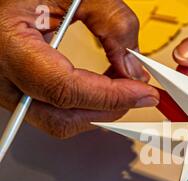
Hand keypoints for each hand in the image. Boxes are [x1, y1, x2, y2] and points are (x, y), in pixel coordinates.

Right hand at [0, 0, 158, 138]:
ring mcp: (9, 89)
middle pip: (62, 118)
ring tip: (123, 87)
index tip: (143, 94)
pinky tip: (103, 89)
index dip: (111, 96)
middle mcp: (3, 76)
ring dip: (99, 110)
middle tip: (138, 93)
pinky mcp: (18, 92)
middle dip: (109, 109)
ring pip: (59, 122)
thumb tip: (133, 65)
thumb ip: (111, 21)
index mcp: (9, 45)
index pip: (65, 89)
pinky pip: (54, 112)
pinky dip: (85, 106)